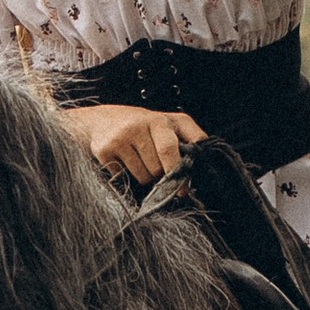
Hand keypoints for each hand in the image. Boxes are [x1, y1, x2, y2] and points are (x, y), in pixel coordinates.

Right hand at [54, 99, 204, 187]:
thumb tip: (208, 160)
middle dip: (160, 175)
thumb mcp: (170, 122)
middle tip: (155, 165)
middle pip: (156, 169)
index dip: (178, 172)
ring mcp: (119, 138)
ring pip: (142, 177)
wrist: (102, 120)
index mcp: (159, 120)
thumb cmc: (143, 124)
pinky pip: (122, 177)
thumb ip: (192, 137)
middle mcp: (138, 126)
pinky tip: (123, 161)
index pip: (169, 149)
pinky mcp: (103, 150)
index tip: (182, 189)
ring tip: (138, 160)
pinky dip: (125, 176)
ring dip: (144, 177)